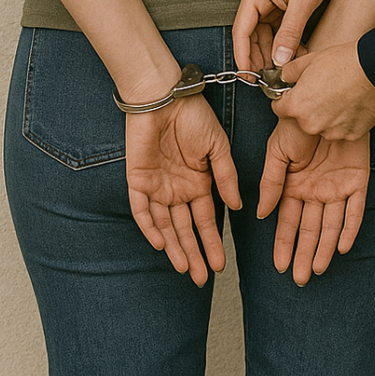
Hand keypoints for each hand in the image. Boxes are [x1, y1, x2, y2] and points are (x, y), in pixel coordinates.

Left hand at [125, 95, 241, 285]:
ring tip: (185, 269)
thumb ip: (226, 178)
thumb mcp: (218, 148)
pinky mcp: (137, 180)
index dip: (213, 242)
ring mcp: (158, 186)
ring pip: (165, 226)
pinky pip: (142, 210)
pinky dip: (150, 227)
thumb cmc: (194, 117)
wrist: (165, 97)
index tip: (221, 265)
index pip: (206, 220)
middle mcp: (179, 189)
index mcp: (200, 182)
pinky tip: (161, 245)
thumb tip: (237, 207)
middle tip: (202, 278)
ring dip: (174, 248)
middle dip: (194, 254)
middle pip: (185, 230)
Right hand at [233, 0, 348, 71]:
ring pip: (263, 33)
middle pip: (250, 34)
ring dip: (273, 51)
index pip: (241, 30)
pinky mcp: (277, 1)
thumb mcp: (303, 2)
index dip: (243, 56)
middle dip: (259, 57)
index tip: (247, 76)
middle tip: (268, 78)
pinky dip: (282, 41)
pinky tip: (293, 54)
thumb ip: (290, 33)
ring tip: (284, 69)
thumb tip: (279, 60)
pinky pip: (274, 26)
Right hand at [258, 119, 369, 285]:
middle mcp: (315, 191)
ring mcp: (337, 187)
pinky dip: (349, 228)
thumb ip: (270, 183)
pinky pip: (355, 210)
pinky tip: (342, 247)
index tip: (278, 265)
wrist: (329, 100)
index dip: (282, 243)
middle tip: (297, 279)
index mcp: (293, 185)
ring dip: (323, 248)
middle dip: (302, 254)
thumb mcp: (277, 151)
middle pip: (308, 229)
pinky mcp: (358, 181)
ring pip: (330, 226)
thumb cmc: (298, 121)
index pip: (286, 221)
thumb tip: (262, 215)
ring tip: (315, 270)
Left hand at [273, 41, 374, 141]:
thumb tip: (283, 77)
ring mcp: (332, 132)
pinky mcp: (351, 135)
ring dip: (328, 117)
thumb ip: (289, 72)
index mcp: (296, 106)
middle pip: (302, 120)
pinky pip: (343, 130)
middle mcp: (311, 124)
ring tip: (341, 97)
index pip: (279, 109)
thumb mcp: (308, 60)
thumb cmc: (343, 62)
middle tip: (324, 92)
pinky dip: (345, 121)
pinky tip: (352, 105)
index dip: (286, 99)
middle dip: (309, 109)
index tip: (296, 94)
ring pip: (323, 127)